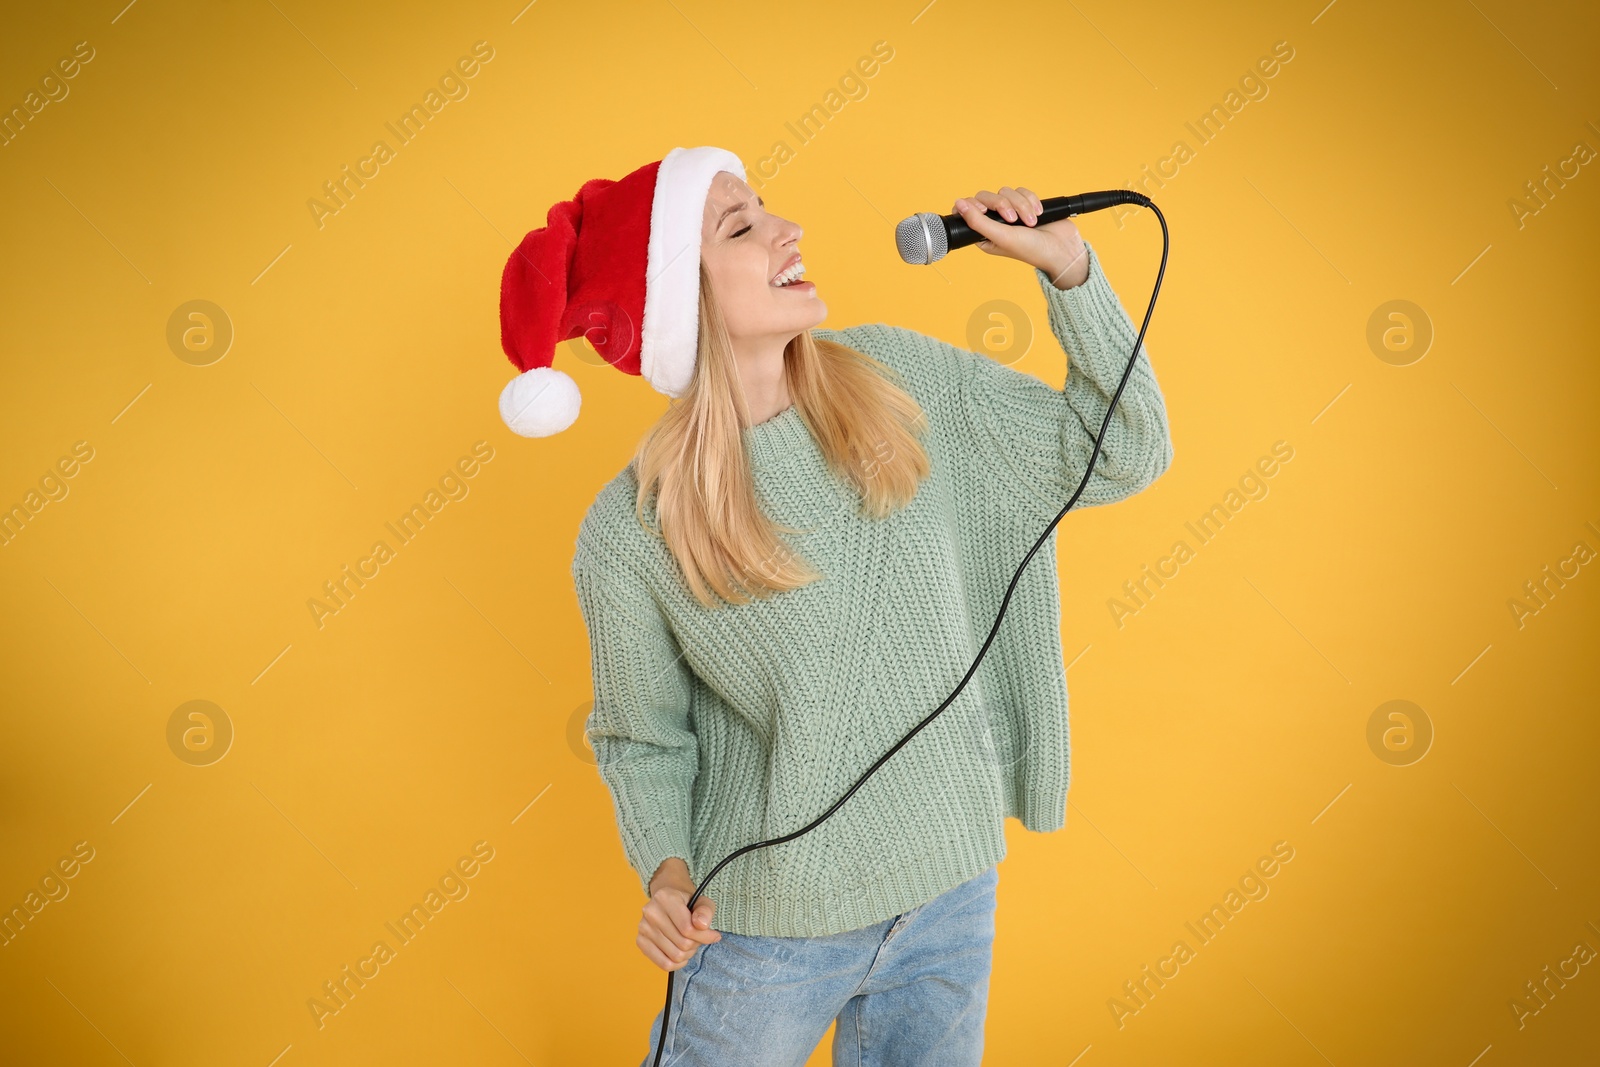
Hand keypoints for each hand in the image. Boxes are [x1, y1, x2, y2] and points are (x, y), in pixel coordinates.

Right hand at [639, 858, 720, 971]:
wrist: (668, 902)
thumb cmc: (687, 904)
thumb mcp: (702, 902)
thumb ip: (706, 911)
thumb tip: (702, 924)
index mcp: (665, 897)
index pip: (688, 929)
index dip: (705, 936)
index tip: (714, 935)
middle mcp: (651, 911)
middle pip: (683, 944)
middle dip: (696, 944)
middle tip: (697, 937)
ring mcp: (643, 927)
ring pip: (674, 956)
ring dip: (687, 954)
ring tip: (688, 942)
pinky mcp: (640, 941)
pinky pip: (664, 964)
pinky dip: (677, 964)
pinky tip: (680, 955)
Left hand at [953, 186, 1089, 289]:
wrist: (1061, 248)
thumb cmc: (1031, 249)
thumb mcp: (1000, 237)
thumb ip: (978, 222)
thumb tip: (959, 204)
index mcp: (984, 234)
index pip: (967, 211)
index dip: (973, 205)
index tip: (984, 210)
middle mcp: (995, 223)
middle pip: (987, 197)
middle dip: (1003, 205)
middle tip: (1013, 219)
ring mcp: (1011, 212)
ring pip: (1006, 192)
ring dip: (1021, 205)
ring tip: (1031, 222)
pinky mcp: (1026, 204)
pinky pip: (1022, 191)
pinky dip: (1031, 200)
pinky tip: (1038, 214)